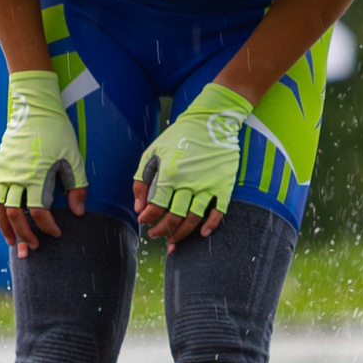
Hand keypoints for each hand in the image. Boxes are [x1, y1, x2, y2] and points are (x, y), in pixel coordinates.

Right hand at [0, 70, 86, 255]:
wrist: (34, 109)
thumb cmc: (57, 133)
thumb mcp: (73, 158)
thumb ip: (77, 187)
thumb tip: (78, 213)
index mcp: (36, 175)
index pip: (38, 211)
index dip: (47, 226)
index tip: (56, 233)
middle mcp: (16, 176)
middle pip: (15, 215)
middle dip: (25, 234)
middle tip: (35, 245)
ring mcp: (3, 172)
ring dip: (5, 227)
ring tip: (13, 242)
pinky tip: (3, 219)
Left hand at [134, 83, 250, 250]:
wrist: (212, 122)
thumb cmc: (178, 136)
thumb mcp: (153, 152)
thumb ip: (142, 179)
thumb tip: (139, 206)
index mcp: (170, 174)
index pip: (156, 206)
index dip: (148, 217)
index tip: (144, 221)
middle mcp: (189, 182)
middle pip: (174, 217)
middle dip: (162, 230)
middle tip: (155, 235)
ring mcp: (208, 185)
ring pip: (193, 219)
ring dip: (182, 234)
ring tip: (173, 240)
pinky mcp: (223, 185)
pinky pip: (218, 212)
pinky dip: (210, 225)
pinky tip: (202, 233)